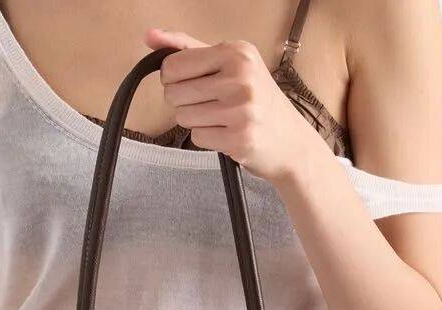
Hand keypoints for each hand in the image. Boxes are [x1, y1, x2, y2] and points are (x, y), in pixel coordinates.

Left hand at [145, 28, 312, 184]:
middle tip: (210, 104)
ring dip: (195, 121)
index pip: (173, 65)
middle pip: (174, 93)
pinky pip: (196, 137)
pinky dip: (207, 138)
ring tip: (221, 119)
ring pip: (183, 116)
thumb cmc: (257, 100)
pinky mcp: (237, 138)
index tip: (191, 83)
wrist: (291, 142)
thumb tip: (150, 36)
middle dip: (185, 102)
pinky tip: (227, 134)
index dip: (174, 79)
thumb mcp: (231, 64)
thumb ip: (188, 48)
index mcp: (236, 52)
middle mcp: (239, 77)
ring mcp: (240, 109)